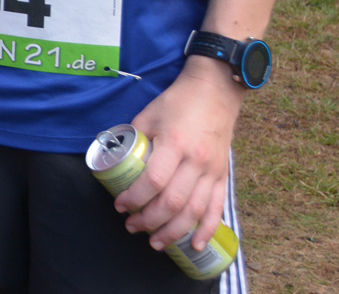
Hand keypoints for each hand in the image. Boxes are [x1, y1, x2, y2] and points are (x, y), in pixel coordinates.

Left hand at [116, 58, 246, 252]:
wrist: (214, 92)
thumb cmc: (177, 103)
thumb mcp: (148, 115)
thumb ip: (134, 138)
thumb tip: (115, 159)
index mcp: (174, 144)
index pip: (153, 181)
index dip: (134, 198)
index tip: (120, 206)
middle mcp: (196, 161)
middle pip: (172, 202)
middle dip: (149, 220)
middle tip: (132, 226)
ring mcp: (212, 171)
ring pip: (194, 211)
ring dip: (173, 231)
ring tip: (156, 243)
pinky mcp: (223, 176)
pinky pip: (217, 208)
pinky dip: (206, 229)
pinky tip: (195, 245)